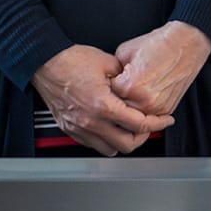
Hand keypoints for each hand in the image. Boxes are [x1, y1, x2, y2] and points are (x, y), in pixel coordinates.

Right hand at [34, 44, 172, 154]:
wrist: (45, 63)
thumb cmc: (72, 60)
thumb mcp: (108, 63)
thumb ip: (127, 78)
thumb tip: (139, 85)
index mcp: (103, 105)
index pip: (138, 124)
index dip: (157, 124)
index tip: (165, 121)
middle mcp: (91, 121)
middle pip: (126, 145)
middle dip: (142, 137)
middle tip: (148, 126)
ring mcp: (79, 128)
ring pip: (108, 150)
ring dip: (123, 142)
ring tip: (130, 129)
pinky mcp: (70, 129)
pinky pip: (92, 145)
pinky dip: (105, 141)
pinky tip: (110, 128)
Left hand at [112, 21, 210, 118]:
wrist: (186, 43)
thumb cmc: (158, 44)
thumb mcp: (124, 51)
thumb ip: (112, 70)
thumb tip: (107, 81)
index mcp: (129, 87)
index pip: (107, 96)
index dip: (108, 87)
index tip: (112, 81)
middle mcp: (143, 101)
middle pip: (119, 111)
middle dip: (118, 100)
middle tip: (122, 87)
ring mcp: (157, 107)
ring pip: (134, 117)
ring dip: (131, 108)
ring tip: (135, 90)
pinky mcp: (167, 109)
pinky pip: (149, 116)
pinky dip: (145, 108)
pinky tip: (146, 94)